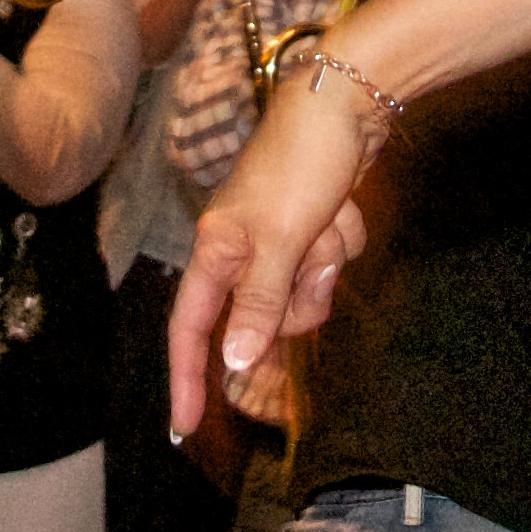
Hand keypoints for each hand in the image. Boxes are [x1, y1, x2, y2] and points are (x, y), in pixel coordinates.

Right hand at [170, 76, 370, 436]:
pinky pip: (332, 263)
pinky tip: (343, 205)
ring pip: (307, 293)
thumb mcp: (277, 239)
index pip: (191, 328)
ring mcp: (280, 242)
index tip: (183, 426)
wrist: (347, 105)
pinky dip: (344, 241)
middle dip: (301, 295)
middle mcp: (242, 251)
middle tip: (313, 255)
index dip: (187, 377)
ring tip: (330, 219)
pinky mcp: (313, 230)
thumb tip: (236, 363)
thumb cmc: (300, 164)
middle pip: (267, 319)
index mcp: (217, 251)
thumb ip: (258, 303)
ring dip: (328, 262)